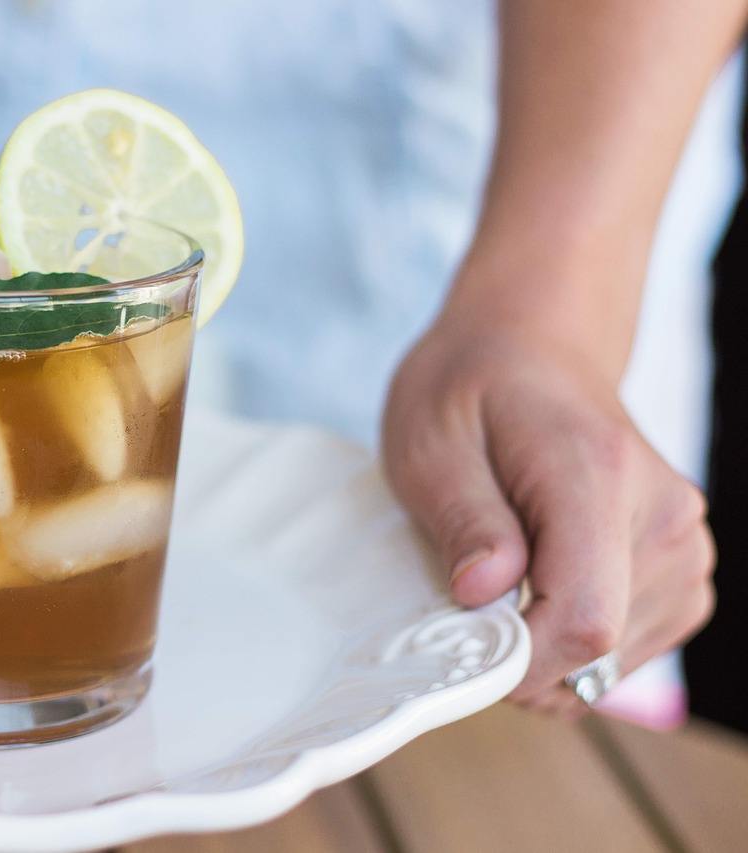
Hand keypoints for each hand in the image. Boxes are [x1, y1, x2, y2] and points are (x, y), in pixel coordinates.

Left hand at [381, 317, 715, 714]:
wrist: (529, 349)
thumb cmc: (470, 390)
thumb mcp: (431, 443)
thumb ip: (462, 519)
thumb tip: (483, 597)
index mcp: (598, 475)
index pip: (584, 620)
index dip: (516, 662)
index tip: (460, 645)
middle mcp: (664, 514)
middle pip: (599, 650)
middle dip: (520, 659)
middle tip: (463, 611)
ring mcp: (684, 545)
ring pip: (615, 661)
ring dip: (546, 655)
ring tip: (498, 590)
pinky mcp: (683, 570)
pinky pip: (630, 649)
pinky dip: (574, 645)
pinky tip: (534, 597)